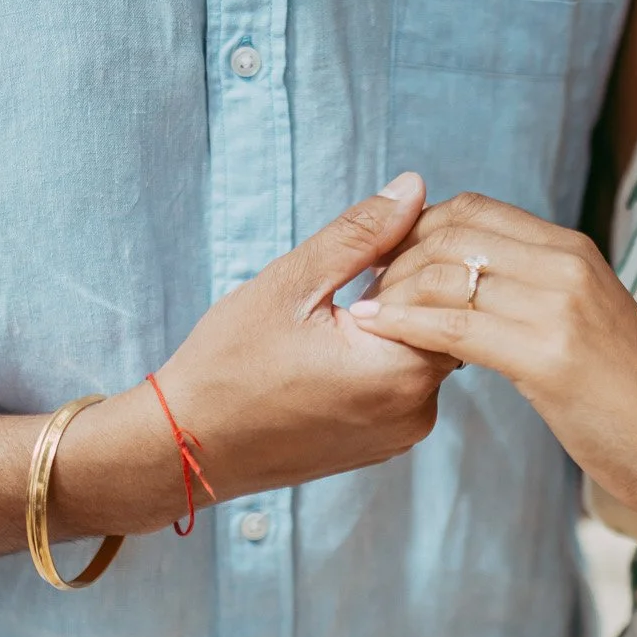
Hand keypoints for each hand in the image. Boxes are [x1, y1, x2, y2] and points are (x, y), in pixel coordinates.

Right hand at [148, 172, 457, 503]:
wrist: (185, 448)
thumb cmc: (228, 366)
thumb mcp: (291, 284)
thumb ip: (360, 235)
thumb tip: (414, 188)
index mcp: (402, 371)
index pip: (451, 294)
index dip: (418, 257)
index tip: (371, 249)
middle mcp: (415, 412)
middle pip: (442, 326)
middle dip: (407, 290)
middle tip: (352, 275)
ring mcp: (398, 436)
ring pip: (420, 355)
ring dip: (393, 326)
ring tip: (336, 315)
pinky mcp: (378, 447)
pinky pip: (398, 388)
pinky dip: (379, 360)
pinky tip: (331, 349)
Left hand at [350, 192, 636, 517]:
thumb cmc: (626, 397)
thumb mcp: (586, 321)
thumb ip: (539, 291)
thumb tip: (480, 281)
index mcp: (573, 250)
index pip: (473, 209)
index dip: (415, 228)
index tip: (384, 262)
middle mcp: (566, 264)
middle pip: (450, 232)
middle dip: (394, 257)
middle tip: (365, 292)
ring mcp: (559, 307)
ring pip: (445, 274)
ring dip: (392, 292)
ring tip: (365, 317)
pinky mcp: (548, 356)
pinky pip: (453, 326)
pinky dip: (405, 325)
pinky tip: (377, 332)